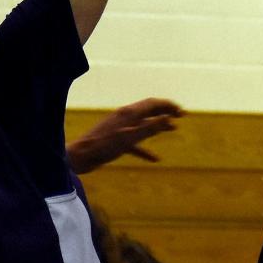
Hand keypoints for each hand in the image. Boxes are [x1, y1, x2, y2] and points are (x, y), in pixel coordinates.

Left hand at [66, 98, 183, 173]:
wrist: (80, 157)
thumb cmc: (104, 146)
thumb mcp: (130, 137)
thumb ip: (150, 128)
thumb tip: (168, 118)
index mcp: (129, 113)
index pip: (153, 104)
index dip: (168, 106)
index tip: (182, 112)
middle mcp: (125, 117)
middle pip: (149, 111)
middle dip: (165, 112)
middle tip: (180, 117)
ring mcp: (120, 129)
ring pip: (143, 125)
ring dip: (158, 126)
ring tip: (172, 129)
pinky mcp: (116, 141)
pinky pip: (135, 143)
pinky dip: (146, 148)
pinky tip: (154, 158)